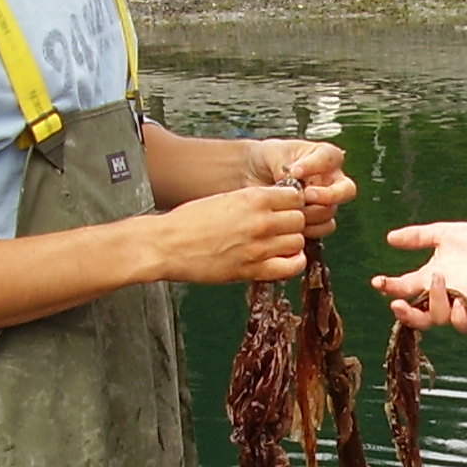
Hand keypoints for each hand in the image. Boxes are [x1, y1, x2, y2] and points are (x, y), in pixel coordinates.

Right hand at [152, 186, 307, 283]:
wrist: (167, 245)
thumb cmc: (189, 222)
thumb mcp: (225, 199)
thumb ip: (253, 202)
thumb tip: (276, 205)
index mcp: (253, 198)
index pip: (296, 196)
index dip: (292, 203)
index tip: (285, 208)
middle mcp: (261, 221)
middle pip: (300, 220)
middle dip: (292, 223)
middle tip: (281, 228)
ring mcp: (259, 247)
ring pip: (299, 242)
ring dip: (291, 243)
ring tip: (278, 244)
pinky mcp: (253, 269)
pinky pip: (292, 266)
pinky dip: (293, 263)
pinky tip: (283, 259)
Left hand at [249, 139, 356, 238]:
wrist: (254, 179)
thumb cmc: (267, 159)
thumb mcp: (271, 152)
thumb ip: (283, 164)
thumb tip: (291, 179)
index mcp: (324, 155)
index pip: (330, 158)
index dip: (315, 165)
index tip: (295, 171)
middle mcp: (332, 180)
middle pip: (347, 190)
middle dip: (328, 195)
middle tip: (307, 195)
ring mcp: (327, 202)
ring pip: (330, 211)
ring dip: (310, 213)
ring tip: (289, 209)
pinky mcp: (319, 220)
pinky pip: (323, 228)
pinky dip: (308, 228)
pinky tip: (291, 223)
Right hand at [371, 222, 466, 330]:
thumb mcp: (443, 234)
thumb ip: (417, 236)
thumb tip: (389, 238)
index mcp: (428, 278)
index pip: (403, 289)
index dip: (389, 288)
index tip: (378, 281)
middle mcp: (441, 295)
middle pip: (417, 317)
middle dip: (404, 314)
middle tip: (396, 303)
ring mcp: (459, 303)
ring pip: (437, 319)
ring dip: (434, 302)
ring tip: (439, 277)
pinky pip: (464, 323)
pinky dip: (459, 318)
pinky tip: (458, 304)